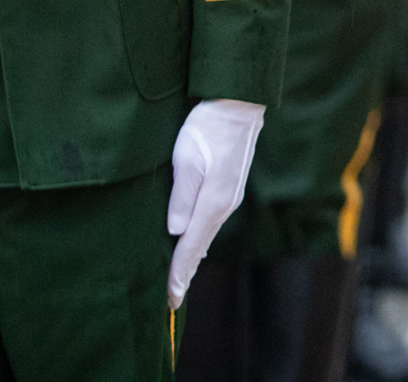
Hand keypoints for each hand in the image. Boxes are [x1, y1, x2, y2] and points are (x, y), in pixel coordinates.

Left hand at [165, 99, 266, 307]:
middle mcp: (224, 205)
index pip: (191, 246)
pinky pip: (211, 223)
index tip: (169, 299)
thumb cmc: (207, 127)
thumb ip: (181, 196)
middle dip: (185, 273)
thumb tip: (176, 231)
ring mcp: (229, 198)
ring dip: (192, 258)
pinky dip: (200, 241)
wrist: (238, 105)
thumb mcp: (187, 158)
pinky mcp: (229, 189)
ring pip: (207, 236)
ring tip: (179, 279)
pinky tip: (193, 245)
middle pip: (201, 247)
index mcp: (213, 201)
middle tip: (171, 301)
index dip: (178, 274)